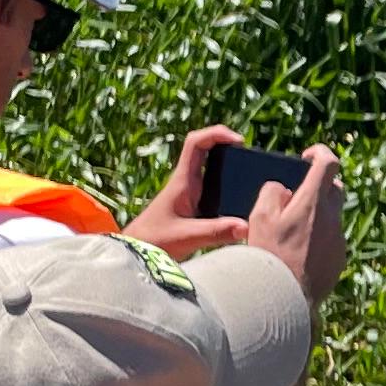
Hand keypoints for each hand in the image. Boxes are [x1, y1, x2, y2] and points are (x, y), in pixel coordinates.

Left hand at [125, 126, 250, 265]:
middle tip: (249, 156)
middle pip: (205, 150)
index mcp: (182, 181)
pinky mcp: (190, 207)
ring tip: (250, 174)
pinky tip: (239, 201)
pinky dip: (226, 186)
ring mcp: (188, 194)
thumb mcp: (187, 237)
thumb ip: (216, 232)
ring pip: (209, 169)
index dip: (217, 133)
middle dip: (227, 146)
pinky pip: (211, 187)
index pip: (196, 142)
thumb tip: (246, 226)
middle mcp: (185, 183)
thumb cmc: (153, 241)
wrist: (134, 252)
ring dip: (227, 165)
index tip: (238, 141)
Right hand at [246, 146, 343, 307]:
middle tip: (299, 193)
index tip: (307, 156)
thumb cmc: (269, 256)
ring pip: (332, 217)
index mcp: (313, 202)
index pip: (328, 162)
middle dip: (320, 184)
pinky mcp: (339, 259)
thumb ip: (273, 193)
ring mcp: (339, 240)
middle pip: (335, 188)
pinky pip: (331, 240)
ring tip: (292, 230)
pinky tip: (298, 253)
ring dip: (317, 216)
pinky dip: (318, 239)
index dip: (319, 152)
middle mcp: (332, 218)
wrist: (284, 298)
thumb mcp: (260, 217)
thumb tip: (284, 190)